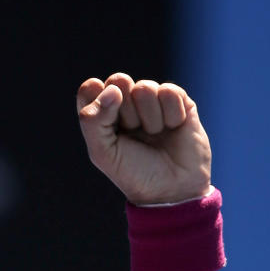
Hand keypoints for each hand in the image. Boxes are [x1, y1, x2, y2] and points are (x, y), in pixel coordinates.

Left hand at [76, 73, 211, 205]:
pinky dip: (170, 115)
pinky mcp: (179, 101)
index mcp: (103, 114)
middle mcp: (126, 103)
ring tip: (155, 135)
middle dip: (126, 111)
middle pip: (118, 81)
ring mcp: (153, 101)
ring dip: (150, 118)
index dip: (98, 101)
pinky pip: (169, 91)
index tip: (108, 124)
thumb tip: (112, 89)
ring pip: (145, 87)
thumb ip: (93, 121)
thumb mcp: (102, 153)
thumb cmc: (133, 172)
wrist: (171, 189)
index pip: (91, 88)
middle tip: (133, 132)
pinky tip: (173, 129)